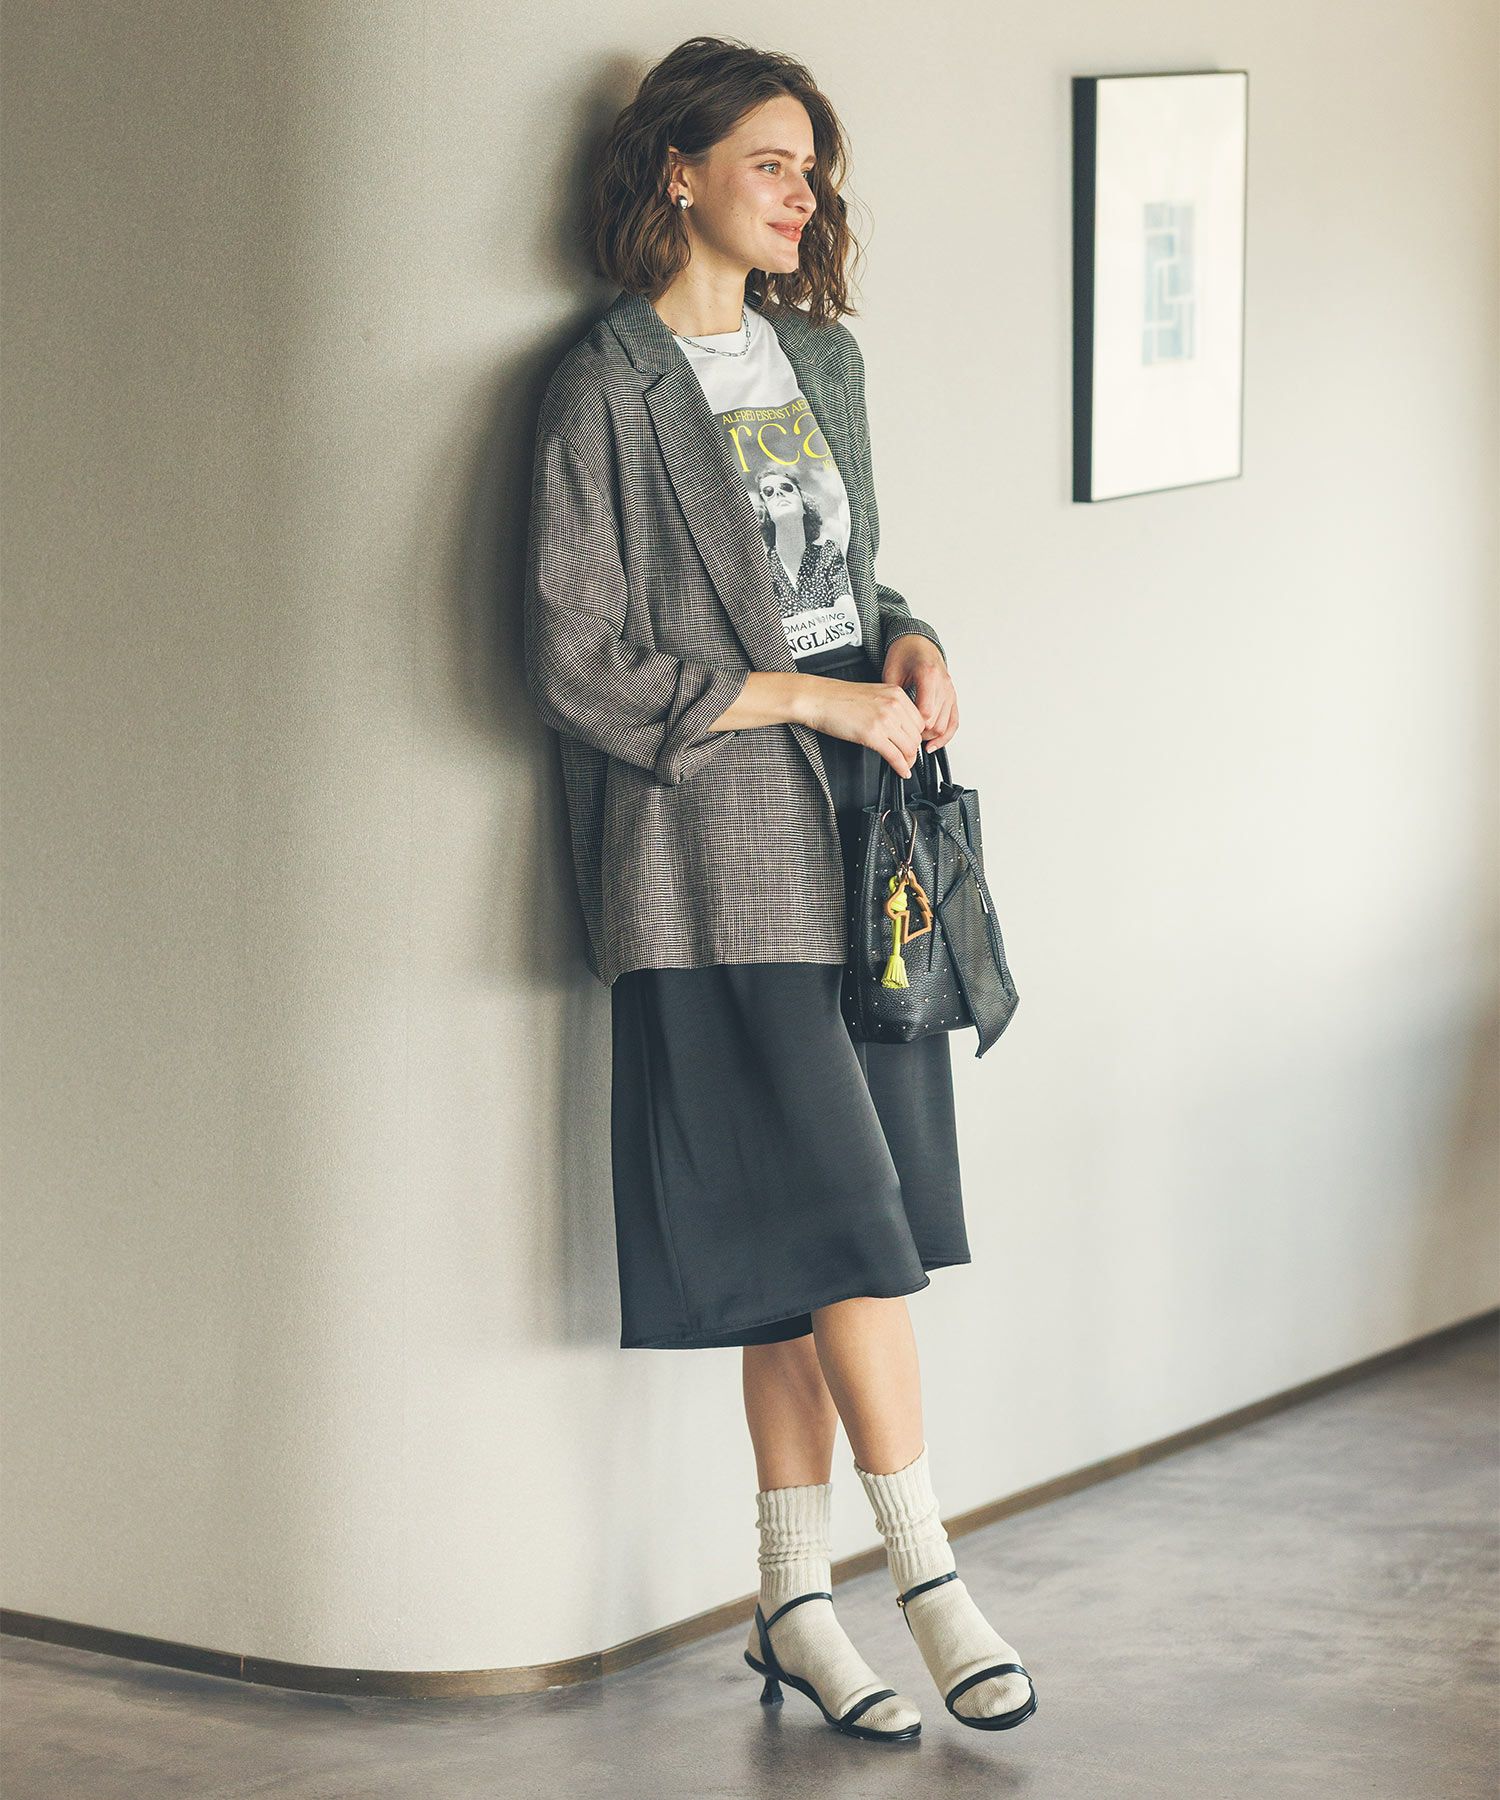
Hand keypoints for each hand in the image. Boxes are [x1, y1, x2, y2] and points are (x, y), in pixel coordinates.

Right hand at [797, 676, 925, 778]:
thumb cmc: (838, 698)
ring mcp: (884, 720)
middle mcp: (894, 705)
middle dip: (913, 750)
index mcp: (896, 693)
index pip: (919, 720)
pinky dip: (901, 767)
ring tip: (904, 766)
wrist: (818, 699)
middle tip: (908, 758)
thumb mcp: (873, 695)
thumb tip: (900, 726)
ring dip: (908, 761)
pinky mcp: (873, 735)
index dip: (917, 736)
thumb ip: (890, 707)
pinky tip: (901, 772)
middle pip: (916, 735)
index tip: (912, 743)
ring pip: (909, 747)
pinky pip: (895, 756)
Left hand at [882, 635, 957, 751]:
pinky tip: (934, 744)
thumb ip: (894, 697)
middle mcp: (943, 684)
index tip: (901, 731)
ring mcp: (950, 692)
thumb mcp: (891, 672)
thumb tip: (890, 721)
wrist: (918, 643)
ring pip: (946, 725)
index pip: (926, 712)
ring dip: (931, 736)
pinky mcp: (952, 697)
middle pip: (936, 722)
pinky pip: (954, 722)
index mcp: (928, 675)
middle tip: (905, 737)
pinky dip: (945, 736)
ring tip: (915, 740)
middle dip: (920, 734)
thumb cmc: (904, 654)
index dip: (913, 726)